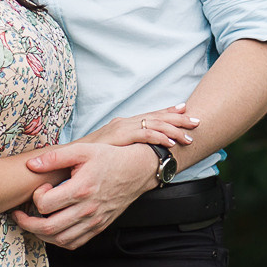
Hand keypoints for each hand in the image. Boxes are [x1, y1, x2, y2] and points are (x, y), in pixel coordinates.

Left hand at [13, 142, 160, 249]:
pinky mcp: (98, 227)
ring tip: (33, 223)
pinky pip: (74, 243)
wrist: (137, 170)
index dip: (36, 197)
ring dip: (41, 235)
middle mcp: (87, 209)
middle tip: (20, 215)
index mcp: (81, 189)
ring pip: (59, 240)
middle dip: (27, 223)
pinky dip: (58, 241)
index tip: (41, 188)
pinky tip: (53, 230)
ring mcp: (94, 221)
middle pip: (48, 228)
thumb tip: (31, 164)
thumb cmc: (109, 158)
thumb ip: (55, 157)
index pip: (45, 205)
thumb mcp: (82, 150)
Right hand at [83, 103, 198, 150]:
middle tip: (196, 122)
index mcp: (125, 123)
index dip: (169, 111)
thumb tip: (139, 151)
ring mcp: (123, 127)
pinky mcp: (120, 136)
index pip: (151, 115)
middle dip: (179, 119)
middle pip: (157, 117)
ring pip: (154, 125)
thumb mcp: (111, 148)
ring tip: (188, 136)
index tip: (185, 109)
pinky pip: (144, 135)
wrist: (70, 157)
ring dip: (174, 130)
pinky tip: (170, 142)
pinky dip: (159, 137)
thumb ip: (125, 146)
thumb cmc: (90, 156)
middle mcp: (125, 121)